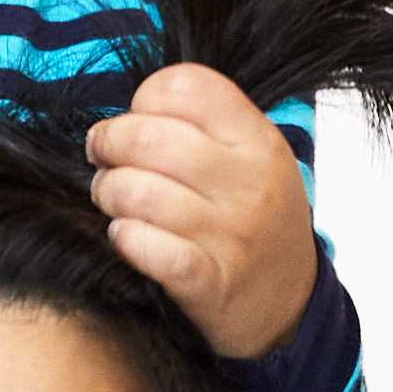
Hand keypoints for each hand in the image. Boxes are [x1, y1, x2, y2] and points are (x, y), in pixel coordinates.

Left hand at [84, 66, 321, 360]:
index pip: (186, 87)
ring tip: (111, 197)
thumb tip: (133, 110)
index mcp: (258, 141)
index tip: (138, 118)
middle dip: (109, 143)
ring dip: (108, 192)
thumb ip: (207, 126)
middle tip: (102, 156)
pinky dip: (125, 237)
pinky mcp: (209, 282)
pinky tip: (125, 235)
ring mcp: (231, 235)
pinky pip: (147, 247)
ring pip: (138, 192)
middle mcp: (248, 184)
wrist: (290, 304)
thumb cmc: (258, 222)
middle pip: (149, 137)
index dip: (146, 98)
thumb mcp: (256, 160)